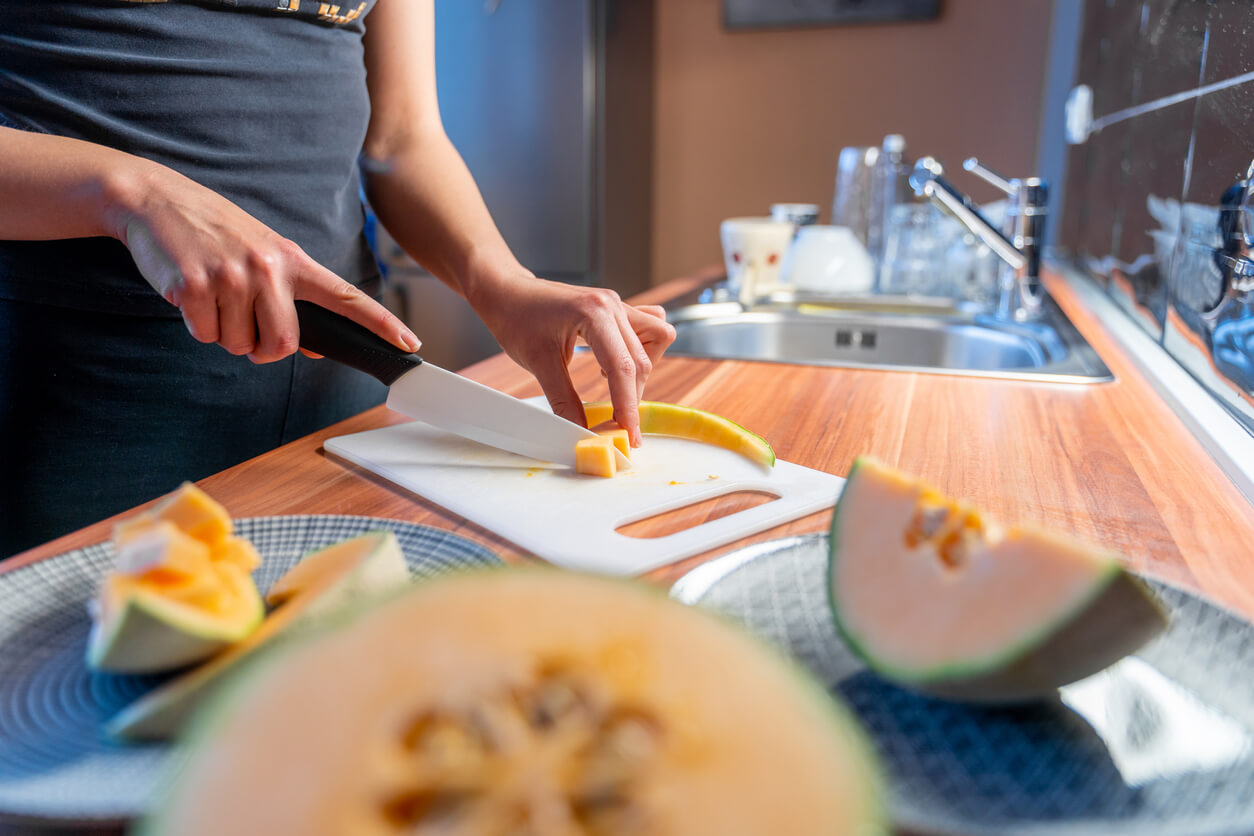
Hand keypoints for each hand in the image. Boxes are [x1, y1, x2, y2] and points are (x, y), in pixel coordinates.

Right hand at [119, 165, 418, 362]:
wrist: (156, 199)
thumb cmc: (216, 231)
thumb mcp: (264, 253)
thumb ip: (292, 296)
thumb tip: (314, 349)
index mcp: (292, 260)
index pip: (347, 296)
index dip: (381, 323)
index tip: (409, 342)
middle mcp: (267, 267)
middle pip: (283, 344)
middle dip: (263, 349)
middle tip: (246, 327)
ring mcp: (231, 276)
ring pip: (239, 344)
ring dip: (225, 333)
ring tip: (214, 296)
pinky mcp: (194, 287)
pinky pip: (204, 335)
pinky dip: (197, 325)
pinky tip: (192, 293)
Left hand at [469, 273, 675, 445]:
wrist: (508, 293)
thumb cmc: (517, 320)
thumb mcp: (539, 364)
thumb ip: (564, 401)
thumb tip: (582, 432)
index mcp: (594, 313)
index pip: (622, 368)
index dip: (627, 407)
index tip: (629, 436)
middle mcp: (612, 305)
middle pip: (641, 361)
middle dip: (631, 396)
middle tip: (614, 422)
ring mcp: (617, 304)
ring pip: (656, 340)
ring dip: (641, 369)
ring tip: (612, 382)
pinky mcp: (616, 308)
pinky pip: (649, 327)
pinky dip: (640, 350)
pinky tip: (613, 362)